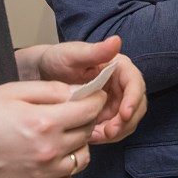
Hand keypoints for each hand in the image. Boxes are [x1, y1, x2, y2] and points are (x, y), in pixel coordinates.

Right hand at [0, 80, 104, 177]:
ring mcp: (45, 175)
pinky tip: (49, 155)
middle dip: (84, 118)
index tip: (92, 94)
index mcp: (45, 122)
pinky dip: (65, 166)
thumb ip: (48, 90)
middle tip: (72, 111)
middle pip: (87, 132)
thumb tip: (75, 91)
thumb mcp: (11, 92)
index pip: (89, 110)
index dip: (94, 99)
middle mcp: (50, 151)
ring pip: (82, 157)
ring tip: (60, 134)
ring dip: (78, 143)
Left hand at [27, 36, 147, 143]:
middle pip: (136, 105)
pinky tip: (90, 137)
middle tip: (109, 133)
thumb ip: (95, 51)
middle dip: (126, 121)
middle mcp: (120, 84)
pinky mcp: (105, 114)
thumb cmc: (57, 59)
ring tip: (95, 136)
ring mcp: (114, 100)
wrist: (41, 74)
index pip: (134, 83)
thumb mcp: (73, 55)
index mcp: (118, 67)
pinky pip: (112, 128)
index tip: (124, 114)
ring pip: (126, 120)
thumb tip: (116, 41)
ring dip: (116, 131)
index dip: (133, 100)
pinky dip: (105, 135)